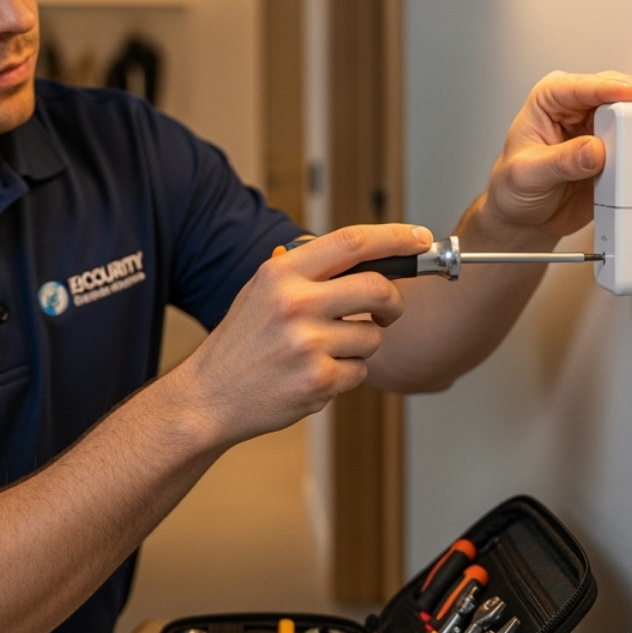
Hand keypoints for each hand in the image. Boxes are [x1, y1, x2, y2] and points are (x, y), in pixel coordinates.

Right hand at [167, 223, 433, 443]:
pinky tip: (314, 375)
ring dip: (361, 346)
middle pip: (377, 289)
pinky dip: (347, 374)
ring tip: (324, 352)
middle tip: (388, 312)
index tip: (422, 238)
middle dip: (394, 302)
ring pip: (373, 336)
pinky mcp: (318, 380)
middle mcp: (294, 303)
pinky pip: (360, 370)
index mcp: (282, 273)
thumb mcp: (264, 290)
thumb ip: (311, 272)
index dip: (396, 237)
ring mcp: (307, 344)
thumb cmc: (243, 342)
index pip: (353, 242)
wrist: (209, 396)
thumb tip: (373, 257)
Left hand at [483, 70, 631, 241]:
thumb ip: (562, 162)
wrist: (525, 218)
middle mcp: (577, 108)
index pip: (583, 86)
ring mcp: (598, 129)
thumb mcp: (528, 174)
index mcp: (550, 99)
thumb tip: (595, 151)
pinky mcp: (613, 150)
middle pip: (615, 93)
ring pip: (630, 116)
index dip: (611, 88)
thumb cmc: (513, 188)